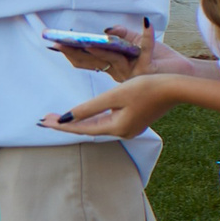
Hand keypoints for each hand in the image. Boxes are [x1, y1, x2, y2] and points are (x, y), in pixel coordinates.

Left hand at [39, 76, 185, 137]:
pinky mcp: (136, 120)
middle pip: (89, 129)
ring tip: (61, 117)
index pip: (82, 128)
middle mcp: (123, 131)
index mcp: (117, 127)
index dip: (62, 124)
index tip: (43, 122)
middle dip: (68, 123)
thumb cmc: (146, 89)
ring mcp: (131, 127)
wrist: (175, 89)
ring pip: (99, 125)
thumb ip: (89, 107)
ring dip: (80, 120)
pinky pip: (109, 121)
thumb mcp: (114, 95)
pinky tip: (87, 114)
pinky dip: (94, 118)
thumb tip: (67, 118)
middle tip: (47, 119)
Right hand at [49, 21, 200, 81]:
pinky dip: (147, 35)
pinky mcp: (148, 70)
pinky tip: (147, 22)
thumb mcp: (138, 42)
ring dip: (100, 47)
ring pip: (111, 58)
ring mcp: (132, 73)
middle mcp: (119, 72)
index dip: (71, 52)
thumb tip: (106, 29)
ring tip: (87, 39)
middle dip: (75, 51)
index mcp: (113, 66)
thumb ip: (122, 35)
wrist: (184, 71)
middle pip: (92, 61)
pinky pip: (146, 50)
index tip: (55, 42)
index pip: (87, 60)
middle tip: (59, 42)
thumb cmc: (161, 57)